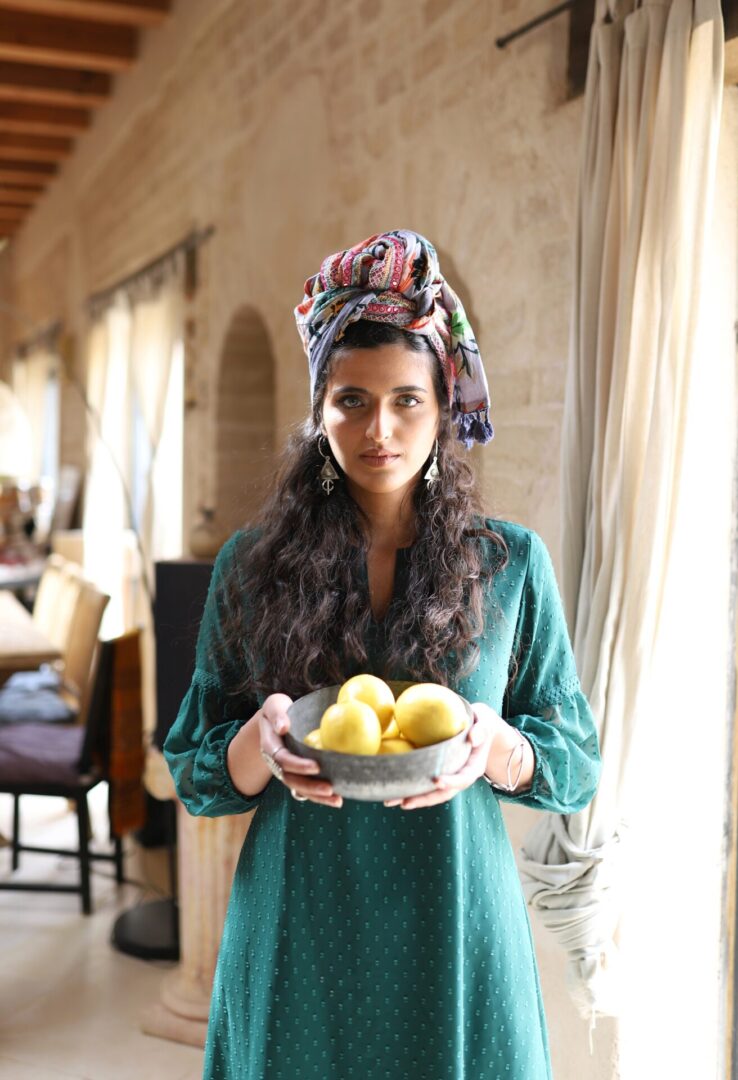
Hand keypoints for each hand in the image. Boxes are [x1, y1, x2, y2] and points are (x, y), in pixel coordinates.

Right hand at [259, 693, 342, 808]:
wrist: (275, 719)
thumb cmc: (278, 709)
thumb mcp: (274, 705)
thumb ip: (277, 714)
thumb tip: (283, 727)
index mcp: (271, 747)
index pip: (283, 760)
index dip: (298, 765)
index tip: (316, 766)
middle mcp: (277, 763)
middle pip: (291, 779)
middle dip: (310, 786)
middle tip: (330, 788)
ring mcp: (286, 771)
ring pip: (299, 788)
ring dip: (317, 797)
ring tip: (337, 800)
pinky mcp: (297, 774)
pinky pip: (306, 789)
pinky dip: (319, 796)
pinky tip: (337, 799)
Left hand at [383, 702, 503, 810]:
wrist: (480, 729)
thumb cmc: (481, 722)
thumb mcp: (485, 721)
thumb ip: (481, 730)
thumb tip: (473, 738)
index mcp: (473, 767)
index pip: (463, 778)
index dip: (451, 782)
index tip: (437, 780)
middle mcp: (460, 777)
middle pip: (443, 793)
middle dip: (424, 799)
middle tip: (405, 802)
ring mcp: (449, 777)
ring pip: (431, 793)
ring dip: (412, 798)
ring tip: (391, 801)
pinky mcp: (438, 772)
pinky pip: (424, 784)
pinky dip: (410, 788)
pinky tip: (392, 790)